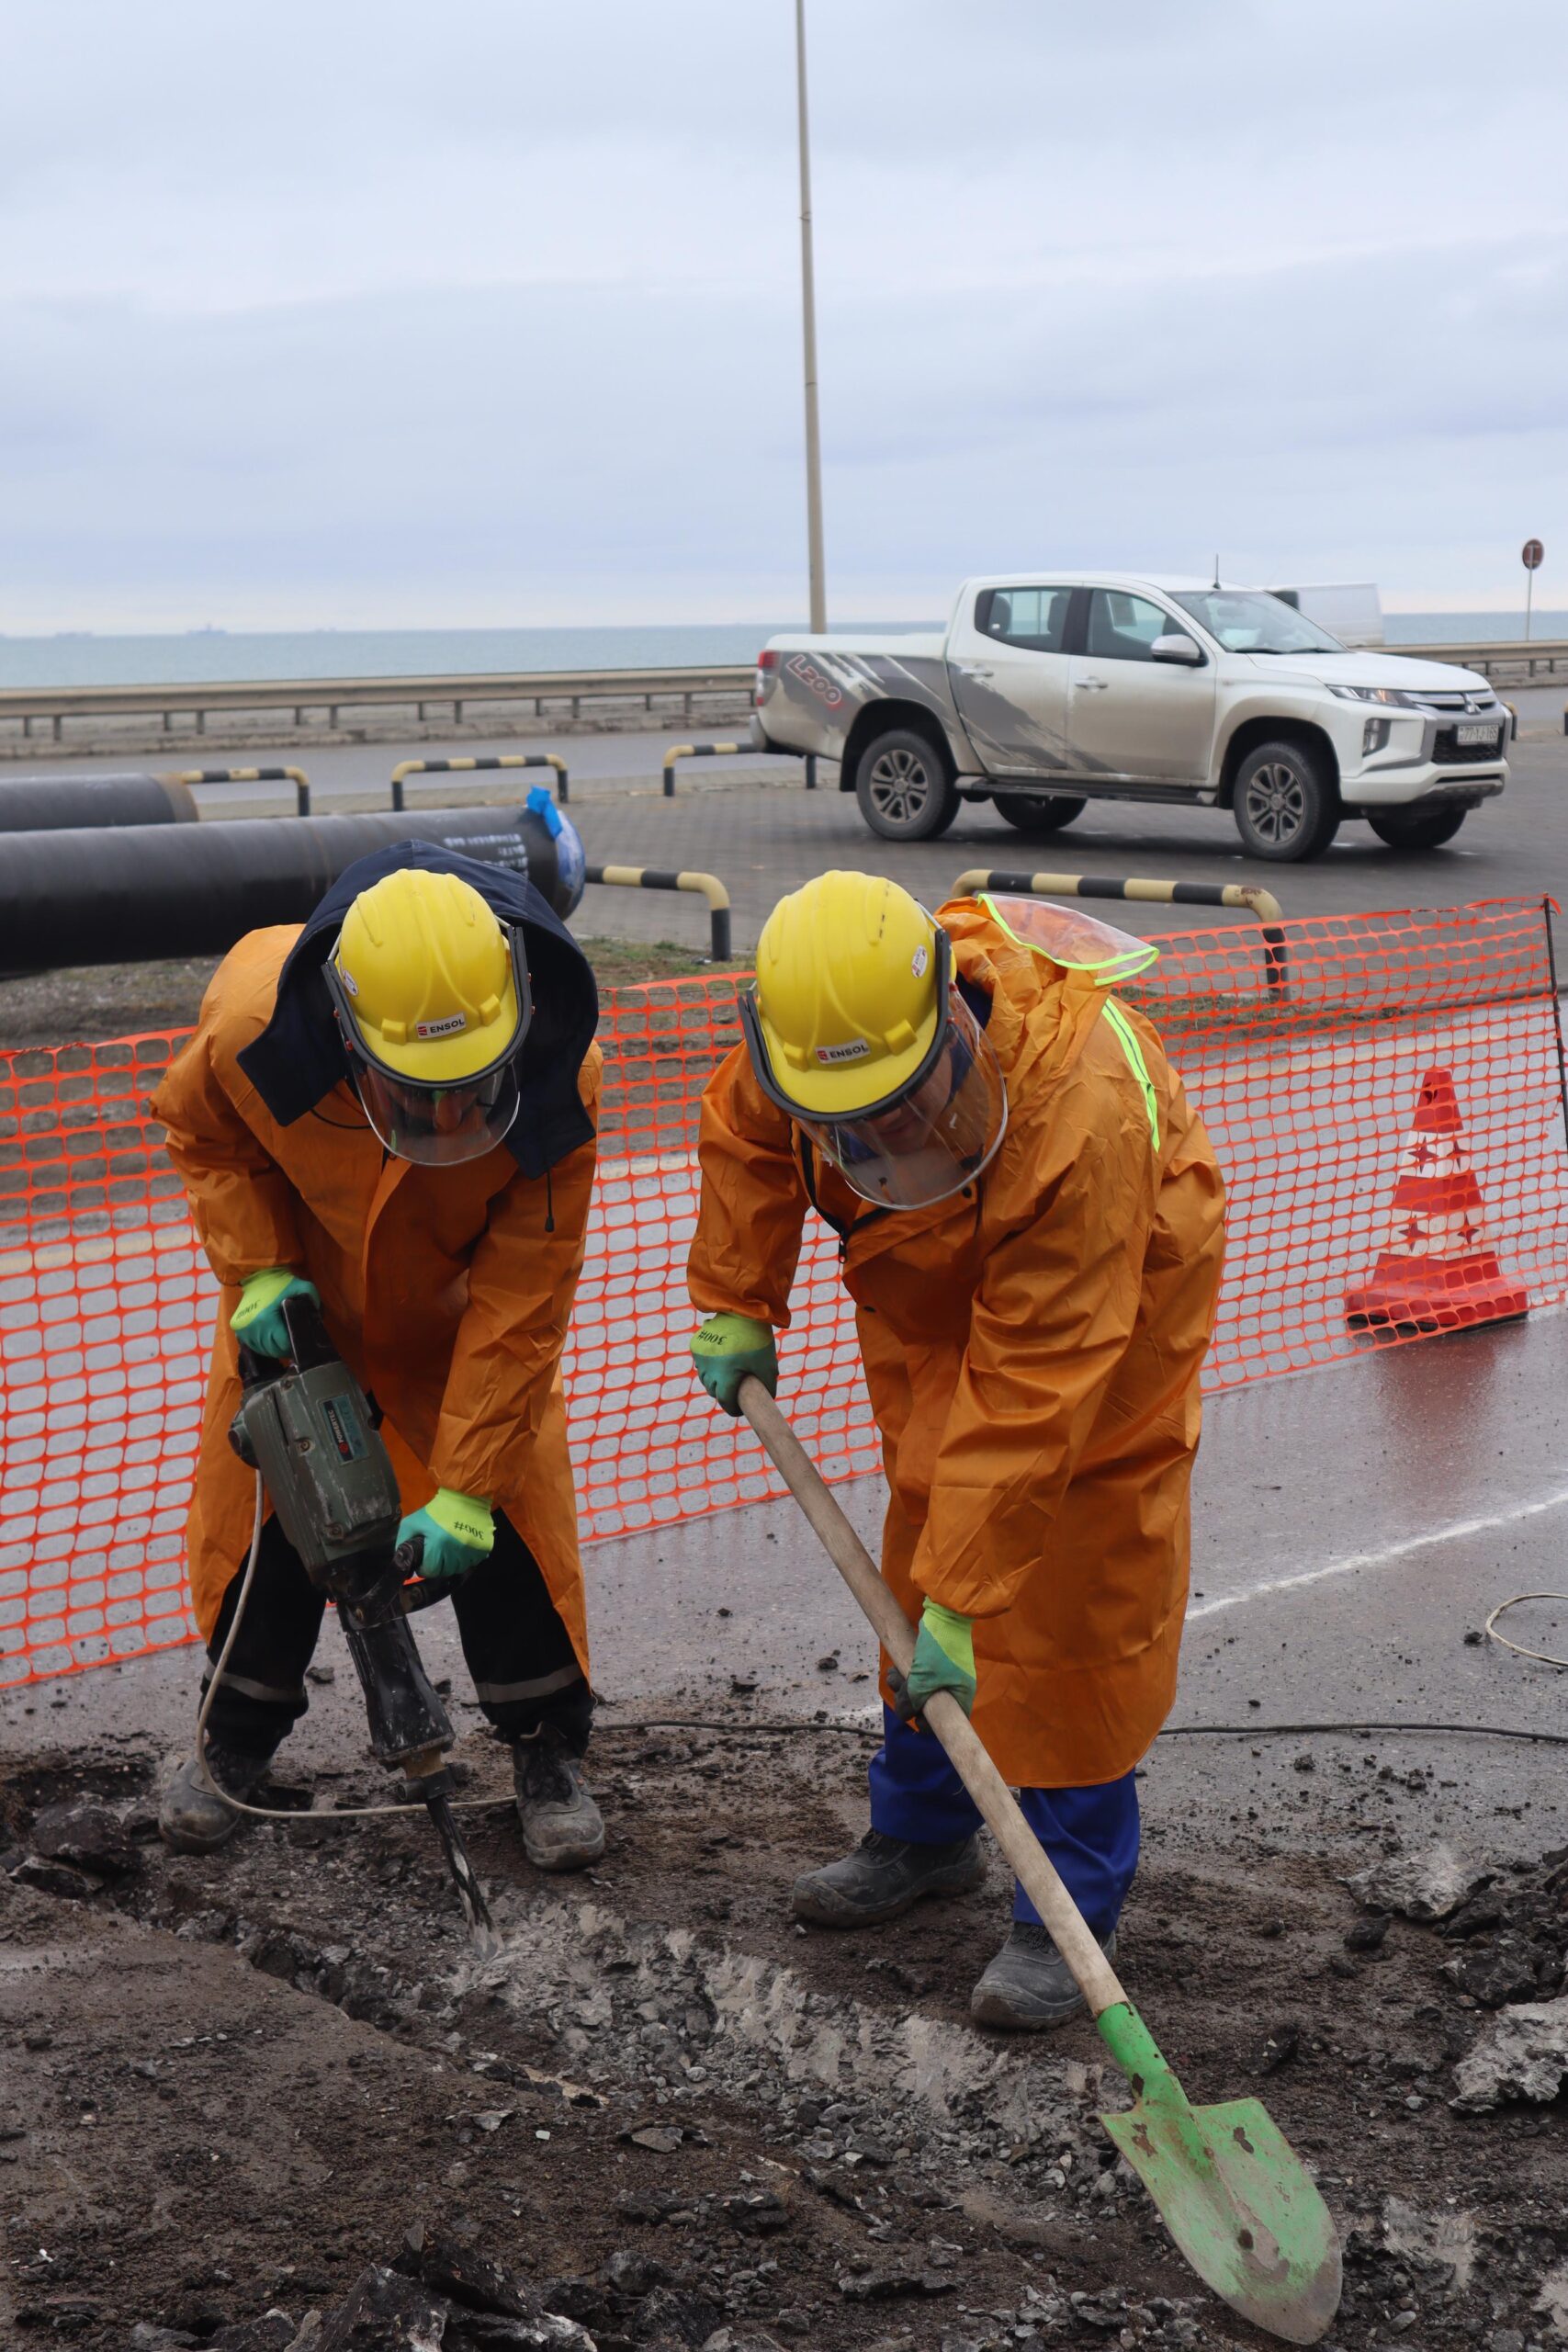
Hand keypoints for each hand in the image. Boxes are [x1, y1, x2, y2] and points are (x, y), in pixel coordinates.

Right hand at [230, 1269, 319, 1359]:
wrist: (258, 1274)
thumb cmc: (282, 1283)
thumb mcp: (303, 1288)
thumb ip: (313, 1304)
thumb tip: (317, 1324)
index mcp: (265, 1320)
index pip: (283, 1345)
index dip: (295, 1344)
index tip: (302, 1340)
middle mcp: (251, 1329)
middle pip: (274, 1350)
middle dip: (286, 1347)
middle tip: (295, 1339)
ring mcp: (242, 1331)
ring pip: (264, 1350)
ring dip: (275, 1348)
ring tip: (284, 1339)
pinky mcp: (238, 1330)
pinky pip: (254, 1346)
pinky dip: (264, 1345)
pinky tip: (272, 1338)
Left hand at [397, 1489, 494, 1579]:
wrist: (464, 1496)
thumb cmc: (436, 1511)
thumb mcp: (412, 1523)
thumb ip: (402, 1543)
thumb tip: (402, 1564)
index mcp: (437, 1545)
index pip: (430, 1571)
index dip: (425, 1567)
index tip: (426, 1559)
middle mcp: (456, 1550)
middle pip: (445, 1571)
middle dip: (439, 1565)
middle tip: (438, 1553)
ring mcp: (472, 1550)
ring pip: (460, 1568)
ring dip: (453, 1563)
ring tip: (450, 1549)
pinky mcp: (484, 1547)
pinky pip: (473, 1562)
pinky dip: (467, 1558)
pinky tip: (462, 1547)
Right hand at [690, 1313, 777, 1415]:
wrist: (744, 1312)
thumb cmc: (758, 1341)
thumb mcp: (768, 1366)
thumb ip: (768, 1386)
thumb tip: (767, 1400)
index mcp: (726, 1377)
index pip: (725, 1401)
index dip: (733, 1408)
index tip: (739, 1410)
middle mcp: (709, 1369)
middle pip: (714, 1391)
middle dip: (723, 1394)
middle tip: (735, 1392)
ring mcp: (701, 1357)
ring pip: (705, 1377)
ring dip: (714, 1381)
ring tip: (726, 1377)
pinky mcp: (696, 1345)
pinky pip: (701, 1362)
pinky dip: (708, 1365)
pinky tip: (719, 1362)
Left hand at [891, 1599, 975, 1724]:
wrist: (945, 1614)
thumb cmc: (939, 1650)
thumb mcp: (922, 1682)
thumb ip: (911, 1702)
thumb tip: (905, 1713)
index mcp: (960, 1697)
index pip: (947, 1723)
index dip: (930, 1724)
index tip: (917, 1716)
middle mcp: (953, 1688)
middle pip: (928, 1707)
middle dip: (910, 1701)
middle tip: (902, 1689)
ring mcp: (942, 1675)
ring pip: (918, 1691)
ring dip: (902, 1686)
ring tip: (896, 1676)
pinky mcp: (931, 1663)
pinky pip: (915, 1677)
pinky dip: (903, 1675)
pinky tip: (895, 1669)